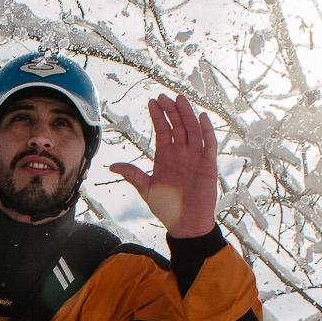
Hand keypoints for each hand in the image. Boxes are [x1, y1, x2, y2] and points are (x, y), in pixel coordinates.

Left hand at [109, 94, 220, 238]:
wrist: (186, 224)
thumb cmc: (168, 208)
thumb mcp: (147, 189)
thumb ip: (133, 174)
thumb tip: (112, 166)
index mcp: (166, 156)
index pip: (162, 130)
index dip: (158, 115)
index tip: (152, 101)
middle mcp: (181, 153)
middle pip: (177, 125)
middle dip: (171, 110)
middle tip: (163, 96)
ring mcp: (195, 157)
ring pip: (192, 130)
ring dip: (187, 114)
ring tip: (180, 99)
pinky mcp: (208, 165)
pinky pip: (209, 144)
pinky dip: (207, 130)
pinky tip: (202, 117)